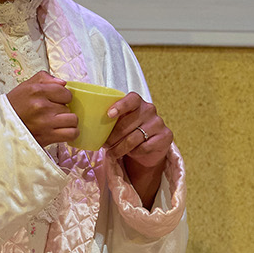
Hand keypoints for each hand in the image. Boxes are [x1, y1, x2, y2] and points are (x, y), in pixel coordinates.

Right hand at [7, 71, 74, 148]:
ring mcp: (45, 122)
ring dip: (68, 122)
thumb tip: (63, 83)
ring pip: (73, 120)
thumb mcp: (24, 87)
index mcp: (36, 90)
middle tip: (51, 113)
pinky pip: (72, 133)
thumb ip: (44, 78)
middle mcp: (41, 105)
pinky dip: (71, 133)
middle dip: (62, 109)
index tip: (55, 101)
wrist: (1, 128)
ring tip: (57, 122)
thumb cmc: (15, 107)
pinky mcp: (48, 136)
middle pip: (69, 106)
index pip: (65, 91)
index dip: (62, 97)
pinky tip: (62, 131)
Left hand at [102, 92, 173, 206]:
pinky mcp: (166, 137)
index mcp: (137, 102)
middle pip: (127, 124)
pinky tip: (131, 153)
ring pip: (134, 138)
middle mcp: (150, 109)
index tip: (109, 114)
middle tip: (105, 145)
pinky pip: (144, 147)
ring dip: (120, 148)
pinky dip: (135, 152)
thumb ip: (110, 119)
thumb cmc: (129, 132)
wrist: (149, 148)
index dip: (120, 106)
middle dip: (113, 137)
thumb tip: (87, 123)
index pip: (131, 99)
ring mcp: (158, 123)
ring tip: (112, 153)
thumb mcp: (120, 122)